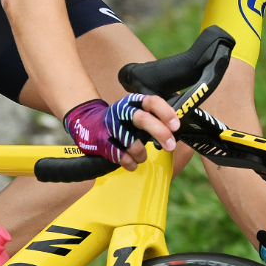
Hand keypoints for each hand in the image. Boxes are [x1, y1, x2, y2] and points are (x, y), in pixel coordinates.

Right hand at [62, 93, 180, 170]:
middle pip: (142, 119)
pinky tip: (132, 164)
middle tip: (170, 146)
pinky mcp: (101, 142)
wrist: (87, 125)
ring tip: (141, 157)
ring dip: (141, 153)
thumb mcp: (136, 114)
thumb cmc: (121, 122)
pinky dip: (129, 163)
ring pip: (131, 141)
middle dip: (160, 133)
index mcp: (134, 102)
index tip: (175, 126)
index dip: (165, 113)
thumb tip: (178, 131)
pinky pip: (120, 155)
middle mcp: (122, 111)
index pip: (151, 101)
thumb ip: (155, 118)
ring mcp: (110, 126)